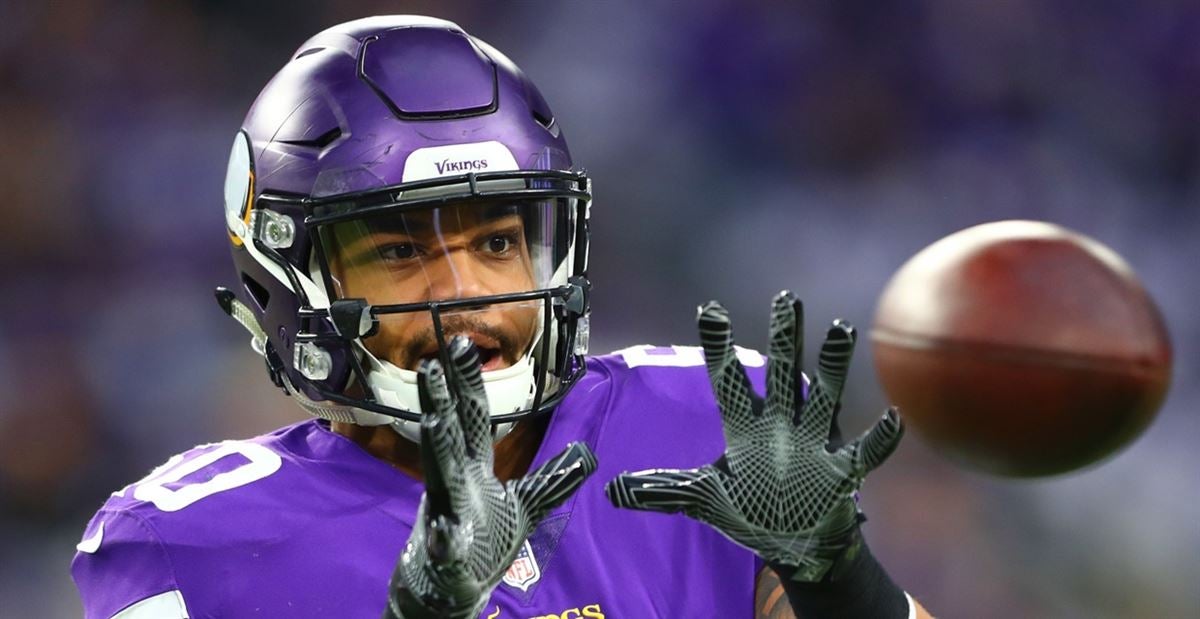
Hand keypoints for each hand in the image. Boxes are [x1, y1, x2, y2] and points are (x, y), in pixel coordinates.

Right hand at [387, 336, 596, 618]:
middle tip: (431, 365)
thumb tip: (587, 455)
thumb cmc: (483, 542)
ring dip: (438, 449)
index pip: (471, 418)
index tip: (461, 346)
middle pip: (450, 436)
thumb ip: (553, 480)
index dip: (468, 383)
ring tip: (434, 420)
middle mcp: (455, 483)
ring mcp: (447, 515)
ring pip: (441, 477)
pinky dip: (444, 537)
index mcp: (472, 468)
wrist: (450, 589)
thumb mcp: (525, 507)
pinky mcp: (446, 554)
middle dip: (441, 401)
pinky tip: (444, 530)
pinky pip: (445, 544)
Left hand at [605, 291, 902, 580]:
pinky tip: (894, 419)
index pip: (728, 380)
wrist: (792, 543)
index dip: (718, 347)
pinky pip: (865, 453)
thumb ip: (662, 491)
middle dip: (784, 338)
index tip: (708, 309)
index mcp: (746, 428)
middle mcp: (781, 427)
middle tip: (786, 297)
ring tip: (839, 329)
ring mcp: (814, 445)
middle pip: (782, 375)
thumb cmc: (749, 512)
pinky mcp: (841, 473)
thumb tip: (611, 491)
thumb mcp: (702, 499)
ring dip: (833, 367)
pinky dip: (880, 439)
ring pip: (824, 398)